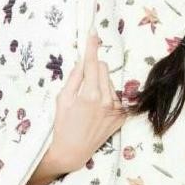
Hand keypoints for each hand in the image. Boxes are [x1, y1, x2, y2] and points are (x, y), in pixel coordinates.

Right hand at [50, 28, 127, 172]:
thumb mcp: (62, 99)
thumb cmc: (63, 125)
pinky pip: (116, 96)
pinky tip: (97, 109)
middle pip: (104, 69)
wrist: (73, 151)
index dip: (91, 47)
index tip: (93, 33)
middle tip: (83, 82)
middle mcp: (107, 100)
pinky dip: (107, 97)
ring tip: (89, 101)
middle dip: (94, 69)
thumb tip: (82, 62)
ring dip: (100, 84)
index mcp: (90, 94)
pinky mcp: (122, 116)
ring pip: (110, 82)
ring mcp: (116, 109)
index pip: (92, 63)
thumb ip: (74, 78)